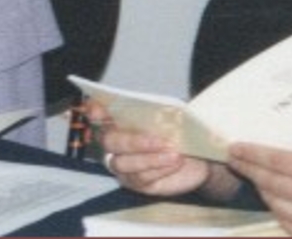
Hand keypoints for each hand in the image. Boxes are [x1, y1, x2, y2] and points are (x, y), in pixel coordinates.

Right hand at [85, 101, 238, 198]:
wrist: (198, 160)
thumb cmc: (178, 134)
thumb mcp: (170, 117)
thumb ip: (157, 110)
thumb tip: (157, 108)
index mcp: (117, 121)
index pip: (97, 114)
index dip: (94, 112)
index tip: (98, 111)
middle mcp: (113, 144)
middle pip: (109, 141)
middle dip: (133, 141)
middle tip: (160, 141)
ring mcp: (122, 165)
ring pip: (123, 163)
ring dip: (149, 158)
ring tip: (173, 154)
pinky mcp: (136, 183)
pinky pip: (140, 178)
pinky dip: (158, 169)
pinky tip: (173, 163)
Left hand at [229, 131, 291, 236]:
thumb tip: (283, 130)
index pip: (280, 161)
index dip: (253, 153)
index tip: (235, 147)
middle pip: (272, 183)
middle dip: (248, 168)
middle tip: (234, 157)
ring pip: (275, 205)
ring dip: (260, 188)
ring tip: (254, 174)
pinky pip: (287, 224)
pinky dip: (276, 208)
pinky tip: (273, 195)